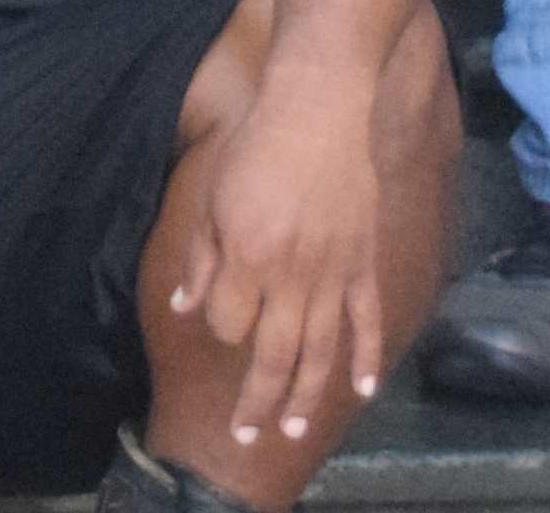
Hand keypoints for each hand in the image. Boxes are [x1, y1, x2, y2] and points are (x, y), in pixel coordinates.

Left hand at [167, 77, 394, 448]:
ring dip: (304, 395)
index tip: (222, 312)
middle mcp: (290, 277)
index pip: (230, 324)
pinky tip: (361, 390)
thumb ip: (201, 258)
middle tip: (247, 438)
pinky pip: (366, 321)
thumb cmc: (256, 148)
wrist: (318, 111)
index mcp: (247, 259)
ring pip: (319, 351)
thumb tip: (183, 305)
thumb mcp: (212, 198)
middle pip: (272, 355)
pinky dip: (366, 357)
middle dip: (256, 400)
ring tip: (291, 428)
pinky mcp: (363, 263)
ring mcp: (332, 274)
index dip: (222, 326)